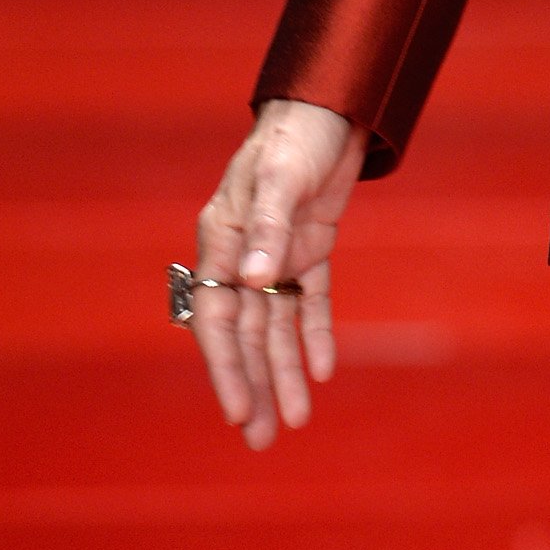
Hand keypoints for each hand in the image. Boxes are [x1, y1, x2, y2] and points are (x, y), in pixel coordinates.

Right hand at [192, 99, 367, 448]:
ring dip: (284, 372)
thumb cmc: (294, 138)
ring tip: (295, 422)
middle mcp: (246, 256)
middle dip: (254, 387)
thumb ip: (268, 230)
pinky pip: (311, 301)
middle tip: (261, 441)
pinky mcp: (311, 248)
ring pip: (278, 327)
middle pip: (247, 335)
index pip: (220, 319)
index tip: (238, 411)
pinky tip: (321, 371)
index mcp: (223, 242)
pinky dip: (316, 334)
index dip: (227, 368)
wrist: (329, 108)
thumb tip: (254, 282)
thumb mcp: (281, 179)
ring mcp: (278, 255)